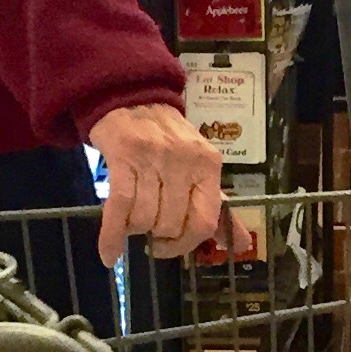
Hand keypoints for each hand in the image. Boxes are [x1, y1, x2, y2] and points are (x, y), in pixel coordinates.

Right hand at [88, 102, 225, 265]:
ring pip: (144, 218)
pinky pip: (119, 209)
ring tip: (132, 219)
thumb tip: (241, 244)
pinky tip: (109, 254)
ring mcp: (152, 158)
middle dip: (157, 236)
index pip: (204, 221)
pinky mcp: (123, 157)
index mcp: (208, 165)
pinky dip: (111, 237)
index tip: (169, 247)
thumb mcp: (199, 166)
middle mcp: (183, 161)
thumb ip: (218, 206)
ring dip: (135, 229)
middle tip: (148, 230)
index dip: (186, 244)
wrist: (132, 97)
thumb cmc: (167, 139)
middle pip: (170, 224)